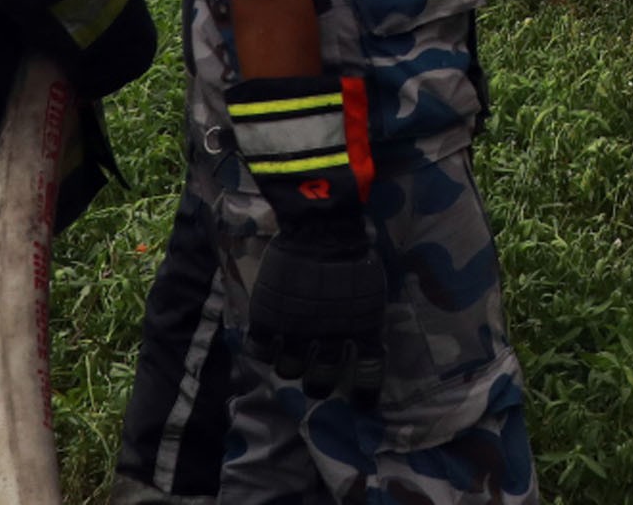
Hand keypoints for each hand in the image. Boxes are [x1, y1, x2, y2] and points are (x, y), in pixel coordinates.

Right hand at [243, 212, 384, 401]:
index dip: (364, 393)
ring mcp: (296, 331)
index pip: (367, 374)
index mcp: (361, 331)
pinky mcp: (268, 319)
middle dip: (319, 387)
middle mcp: (329, 340)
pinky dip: (262, 349)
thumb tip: (365, 339)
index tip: (361, 405)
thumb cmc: (355, 252)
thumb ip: (366, 318)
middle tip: (317, 384)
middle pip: (321, 381)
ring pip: (288, 370)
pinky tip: (266, 343)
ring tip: (290, 361)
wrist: (322, 227)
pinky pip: (259, 348)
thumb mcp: (372, 289)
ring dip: (290, 368)